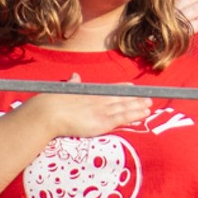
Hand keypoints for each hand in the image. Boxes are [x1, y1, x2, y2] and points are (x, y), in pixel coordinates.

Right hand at [22, 73, 153, 139]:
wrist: (48, 113)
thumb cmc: (51, 103)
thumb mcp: (64, 89)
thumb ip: (73, 84)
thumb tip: (75, 76)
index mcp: (90, 92)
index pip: (110, 89)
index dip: (122, 89)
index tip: (132, 87)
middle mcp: (99, 99)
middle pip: (121, 98)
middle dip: (135, 98)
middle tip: (148, 98)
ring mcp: (102, 110)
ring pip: (125, 107)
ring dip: (139, 106)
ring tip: (150, 105)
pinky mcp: (103, 122)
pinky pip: (123, 118)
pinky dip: (135, 115)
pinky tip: (144, 114)